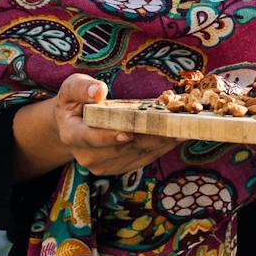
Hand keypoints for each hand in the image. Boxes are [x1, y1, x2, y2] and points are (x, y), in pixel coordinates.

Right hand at [53, 73, 182, 175]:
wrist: (74, 125)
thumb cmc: (74, 102)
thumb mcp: (71, 88)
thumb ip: (82, 88)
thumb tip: (99, 91)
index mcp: (72, 135)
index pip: (91, 138)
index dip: (110, 136)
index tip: (128, 132)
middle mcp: (87, 156)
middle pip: (123, 147)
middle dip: (149, 134)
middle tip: (174, 124)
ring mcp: (104, 165)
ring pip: (138, 153)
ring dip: (161, 141)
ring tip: (183, 128)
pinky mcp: (119, 167)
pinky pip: (144, 158)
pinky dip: (161, 146)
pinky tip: (177, 135)